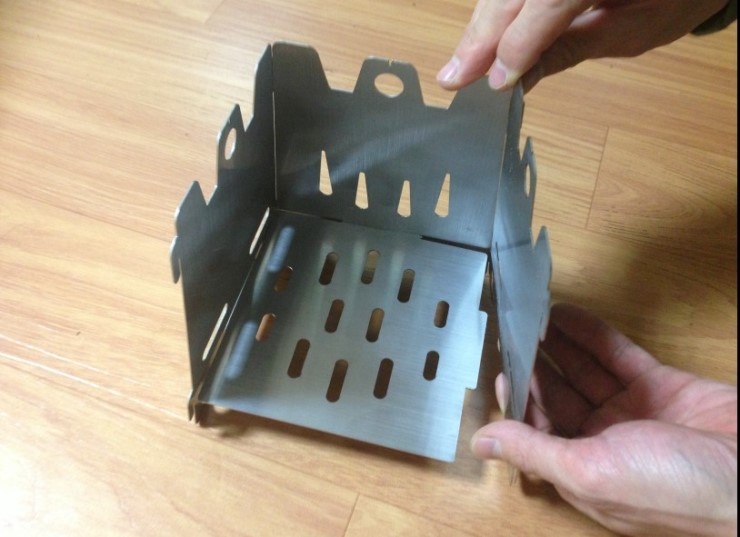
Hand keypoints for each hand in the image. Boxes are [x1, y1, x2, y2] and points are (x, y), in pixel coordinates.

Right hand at [437, 0, 729, 91]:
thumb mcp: (628, 32)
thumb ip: (566, 49)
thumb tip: (514, 78)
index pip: (549, 0)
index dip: (518, 42)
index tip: (496, 83)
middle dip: (481, 35)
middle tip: (453, 79)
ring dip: (479, 27)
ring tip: (460, 68)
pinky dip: (492, 13)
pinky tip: (477, 43)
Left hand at [472, 303, 736, 535]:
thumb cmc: (675, 487)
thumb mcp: (590, 472)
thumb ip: (533, 452)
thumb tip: (481, 445)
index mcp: (583, 470)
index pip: (536, 431)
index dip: (518, 401)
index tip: (501, 367)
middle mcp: (603, 441)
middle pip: (557, 398)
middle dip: (535, 366)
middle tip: (511, 332)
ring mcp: (632, 411)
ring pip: (584, 372)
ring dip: (558, 345)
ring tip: (530, 316)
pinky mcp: (659, 385)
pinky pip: (616, 355)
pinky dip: (591, 335)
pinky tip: (566, 314)